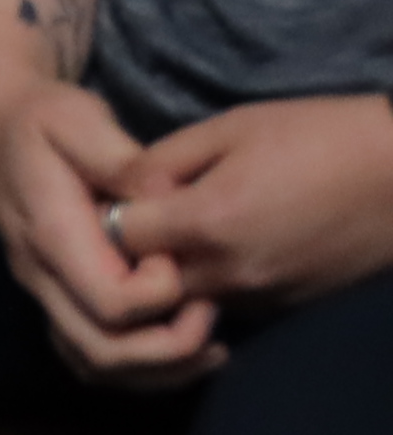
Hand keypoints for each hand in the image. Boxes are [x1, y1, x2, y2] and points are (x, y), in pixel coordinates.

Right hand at [0, 56, 215, 373]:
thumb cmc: (39, 118)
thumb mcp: (75, 118)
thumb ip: (118, 157)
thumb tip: (162, 193)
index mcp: (51, 236)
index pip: (114, 301)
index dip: (163, 293)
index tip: (182, 251)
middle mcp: (41, 275)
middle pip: (104, 350)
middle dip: (170, 348)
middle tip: (213, 314)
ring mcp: (43, 292)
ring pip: (95, 364)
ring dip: (157, 370)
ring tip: (208, 346)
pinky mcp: (53, 296)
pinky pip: (88, 357)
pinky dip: (136, 368)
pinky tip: (177, 348)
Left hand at [106, 94, 392, 316]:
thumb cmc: (322, 136)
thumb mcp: (232, 127)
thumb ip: (162, 160)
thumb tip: (122, 189)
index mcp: (207, 223)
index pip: (117, 236)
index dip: (112, 211)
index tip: (126, 191)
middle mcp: (227, 273)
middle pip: (142, 278)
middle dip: (136, 250)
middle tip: (149, 214)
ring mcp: (259, 297)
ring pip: (182, 298)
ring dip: (173, 270)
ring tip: (191, 228)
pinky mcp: (287, 307)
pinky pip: (225, 303)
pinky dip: (213, 282)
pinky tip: (231, 244)